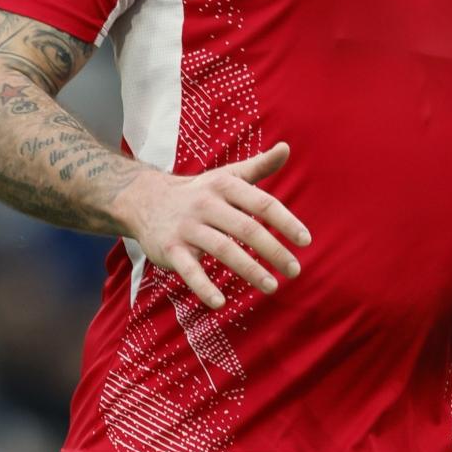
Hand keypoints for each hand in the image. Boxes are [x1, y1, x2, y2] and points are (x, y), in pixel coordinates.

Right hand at [120, 142, 310, 308]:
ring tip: (271, 286)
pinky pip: (189, 270)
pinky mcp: (170, 249)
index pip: (262, 203)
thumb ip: (259, 165)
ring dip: (249, 270)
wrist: (145, 200)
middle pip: (246, 228)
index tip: (305, 241)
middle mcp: (206, 204)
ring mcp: (187, 227)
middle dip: (273, 251)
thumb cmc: (199, 191)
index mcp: (225, 186)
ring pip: (223, 249)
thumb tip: (286, 148)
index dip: (286, 222)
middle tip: (294, 271)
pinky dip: (204, 287)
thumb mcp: (227, 176)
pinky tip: (220, 303)